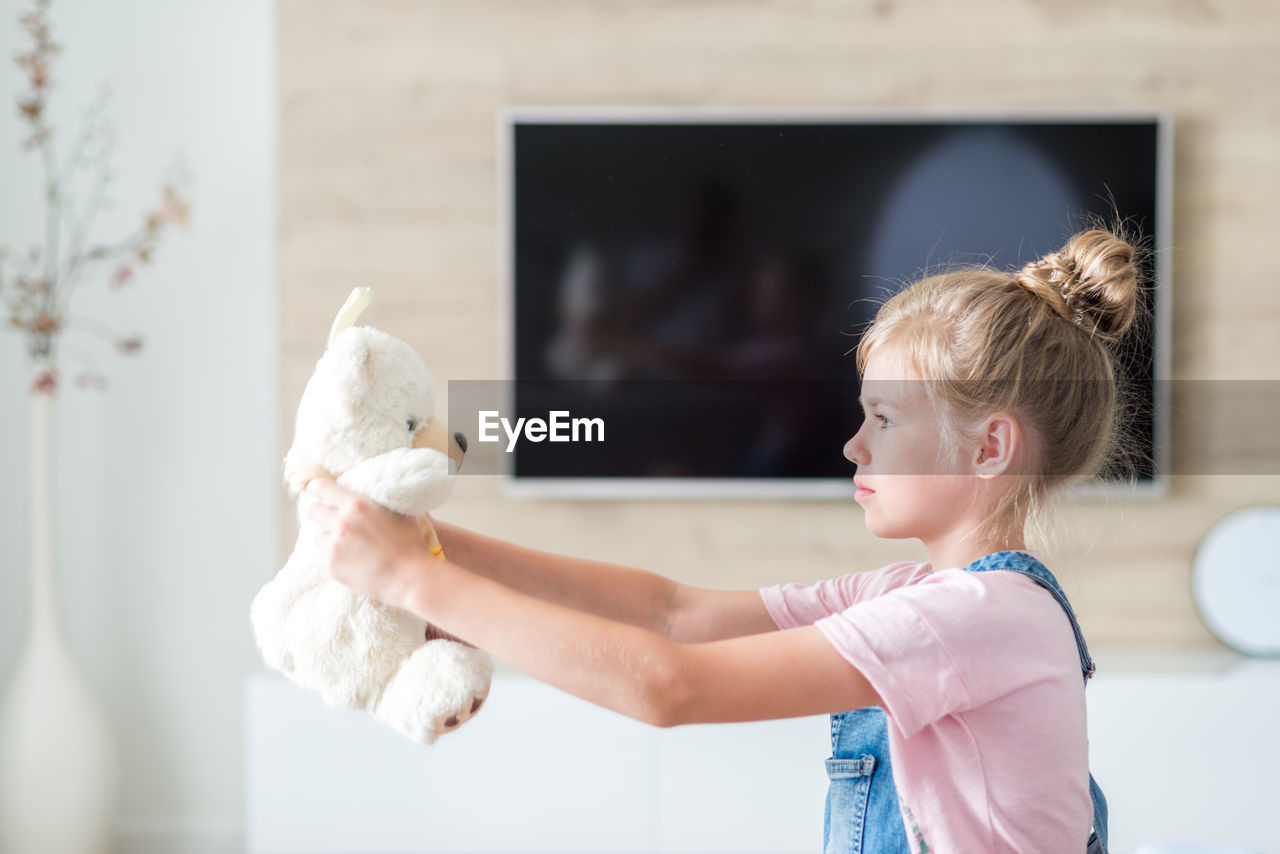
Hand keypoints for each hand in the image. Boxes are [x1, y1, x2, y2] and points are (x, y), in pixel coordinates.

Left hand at [304, 477, 430, 611]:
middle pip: (313, 510)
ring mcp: (333, 547)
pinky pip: (322, 556)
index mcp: (356, 505)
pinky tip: (350, 559)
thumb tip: (369, 492)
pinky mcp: (331, 567)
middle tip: (333, 518)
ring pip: (317, 535)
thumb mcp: (399, 512)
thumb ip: (379, 500)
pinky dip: (333, 556)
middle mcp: (341, 523)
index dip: (316, 487)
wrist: (409, 578)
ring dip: (328, 537)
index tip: (315, 489)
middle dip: (322, 512)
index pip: (321, 487)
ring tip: (346, 544)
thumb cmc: (409, 543)